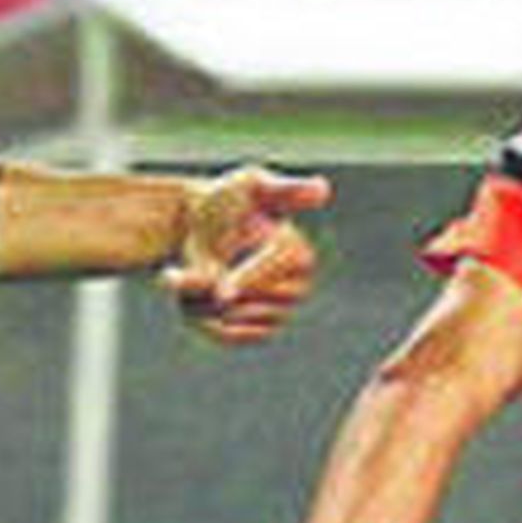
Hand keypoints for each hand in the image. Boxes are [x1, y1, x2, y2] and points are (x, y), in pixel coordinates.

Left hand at [165, 167, 331, 344]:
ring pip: (240, 321)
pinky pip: (229, 337)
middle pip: (259, 302)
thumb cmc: (228, 201)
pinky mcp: (256, 331)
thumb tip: (323, 189)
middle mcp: (297, 288)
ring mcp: (279, 313)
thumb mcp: (251, 186)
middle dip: (224, 289)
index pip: (276, 274)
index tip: (220, 290)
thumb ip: (285, 189)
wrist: (200, 225)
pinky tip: (198, 298)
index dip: (248, 280)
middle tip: (201, 272)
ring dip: (210, 302)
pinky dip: (206, 322)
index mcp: (300, 256)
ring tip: (198, 278)